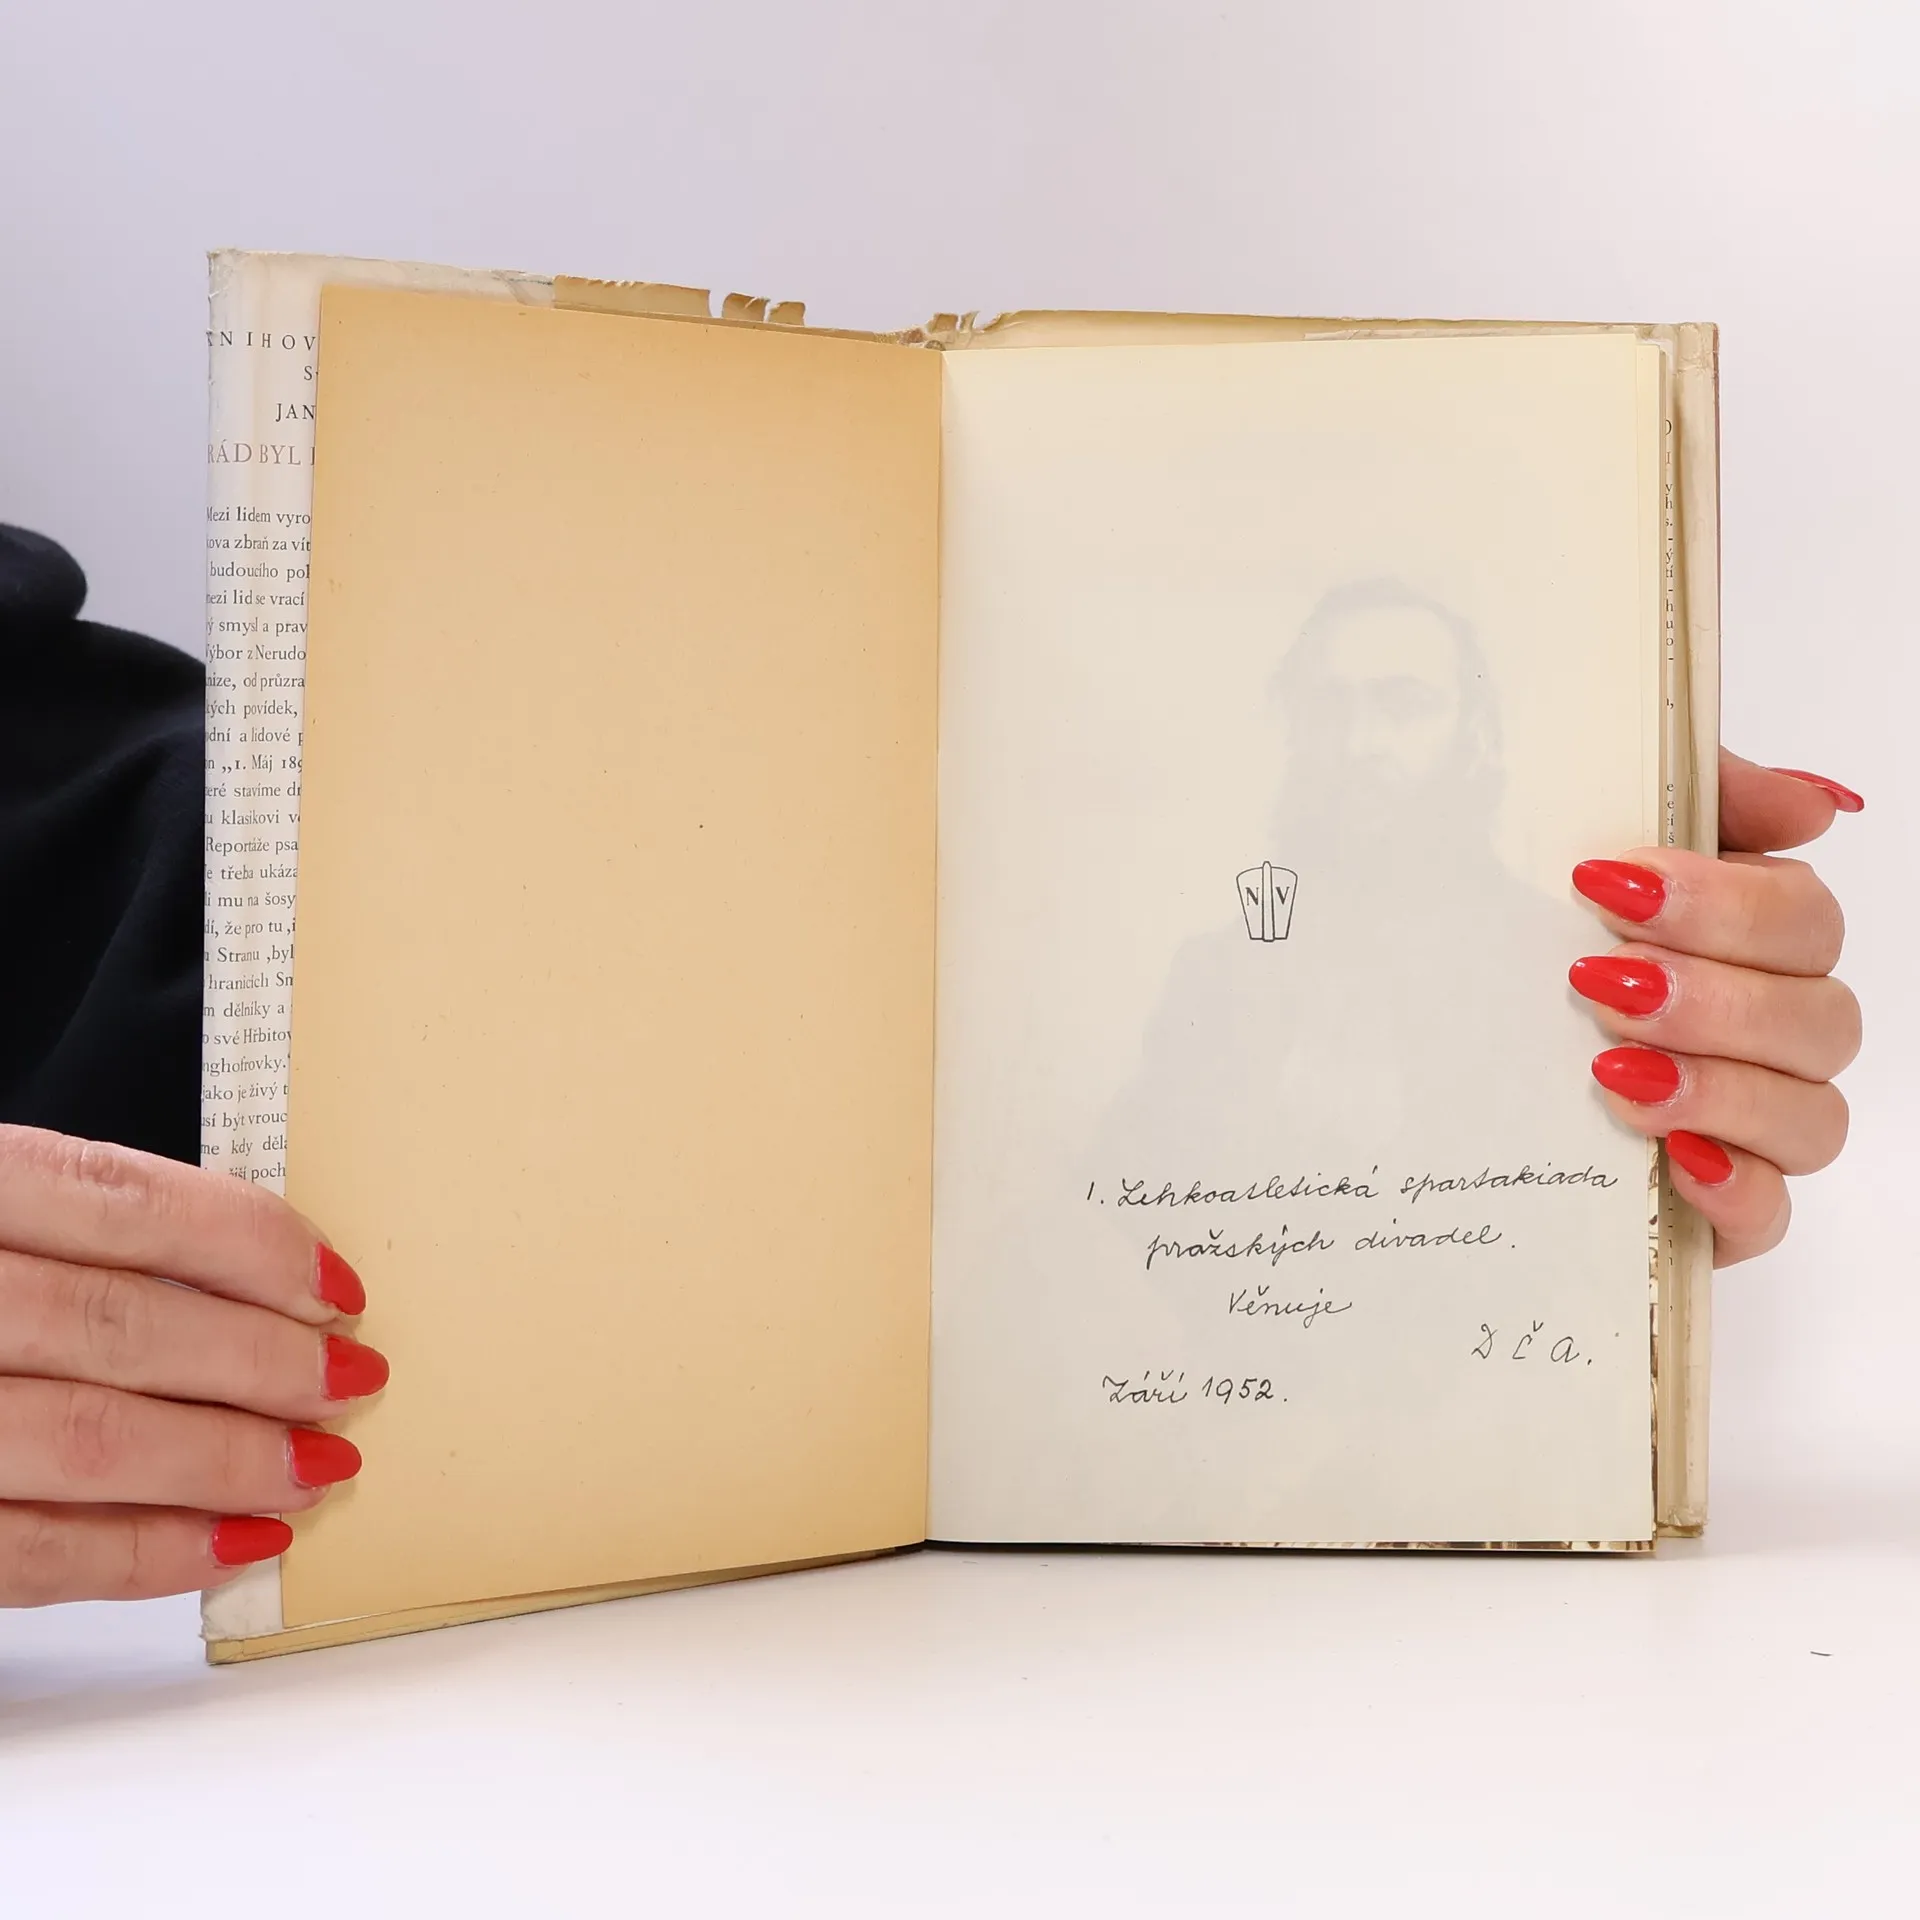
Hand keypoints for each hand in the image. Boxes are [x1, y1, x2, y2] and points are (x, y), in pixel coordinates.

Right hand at [0, 1126, 386, 1604]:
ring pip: (87, 1439)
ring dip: (223, 1462)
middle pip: (120, 1327)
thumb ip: (77, 1233)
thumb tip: (252, 1279)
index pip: (124, 1202)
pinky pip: (25, 1551)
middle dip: (261, 1364)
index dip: (251, 1247)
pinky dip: (141, 1554)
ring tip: (311, 1471)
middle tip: (350, 1384)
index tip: (337, 1288)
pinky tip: (226, 1544)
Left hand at [1568, 751, 1860, 1266]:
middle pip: (1820, 1016)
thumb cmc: (1520, 944)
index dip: (1724, 904)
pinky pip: (1771, 1212)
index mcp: (1747, 941)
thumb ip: (1704, 799)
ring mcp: (1751, 1126)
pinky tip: (1674, 1157)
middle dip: (1711, 997)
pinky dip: (1735, 1186)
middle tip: (1599, 984)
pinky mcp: (1718, 1209)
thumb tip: (1817, 804)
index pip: (1803, 917)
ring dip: (1718, 1088)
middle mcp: (1767, 1032)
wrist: (1412, 1062)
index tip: (1611, 887)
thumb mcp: (1580, 845)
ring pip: (1810, 1115)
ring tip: (1612, 1071)